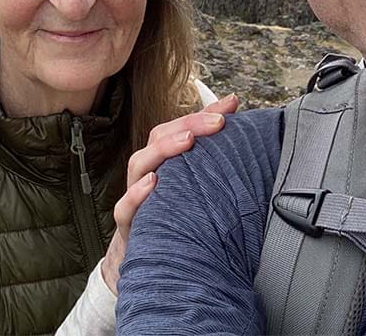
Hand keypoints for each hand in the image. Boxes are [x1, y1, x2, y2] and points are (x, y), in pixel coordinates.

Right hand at [101, 93, 238, 294]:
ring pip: (139, 164)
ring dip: (162, 150)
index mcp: (164, 161)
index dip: (202, 115)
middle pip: (158, 138)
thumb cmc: (174, 215)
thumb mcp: (195, 186)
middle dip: (187, 126)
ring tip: (186, 140)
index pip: (178, 128)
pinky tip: (153, 183)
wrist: (149, 258)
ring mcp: (135, 196)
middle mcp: (148, 172)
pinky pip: (125, 206)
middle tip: (216, 122)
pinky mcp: (129, 224)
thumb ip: (213, 157)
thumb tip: (240, 120)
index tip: (230, 107)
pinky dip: (137, 194)